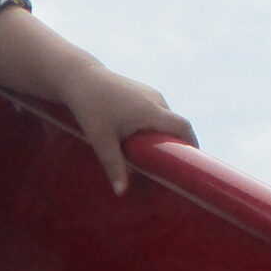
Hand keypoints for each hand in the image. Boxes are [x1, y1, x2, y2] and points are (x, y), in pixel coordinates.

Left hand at [61, 64, 196, 193]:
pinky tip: (142, 139)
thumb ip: (114, 166)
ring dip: (164, 136)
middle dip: (176, 145)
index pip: (183, 128)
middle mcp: (156, 100)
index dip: (192, 145)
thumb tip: (121, 193)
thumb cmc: (90, 107)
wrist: (79, 77)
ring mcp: (150, 93)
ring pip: (166, 118)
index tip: (191, 164)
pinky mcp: (143, 91)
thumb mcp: (101, 139)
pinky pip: (157, 111)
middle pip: (176, 126)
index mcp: (151, 111)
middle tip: (169, 168)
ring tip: (154, 155)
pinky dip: (156, 126)